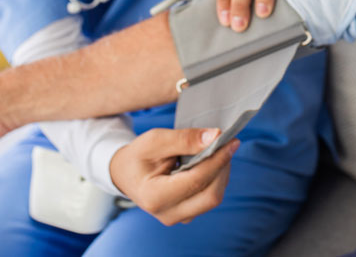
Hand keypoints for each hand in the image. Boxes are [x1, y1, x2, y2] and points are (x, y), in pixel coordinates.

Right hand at [109, 128, 238, 225]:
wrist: (125, 173)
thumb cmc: (138, 155)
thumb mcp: (155, 140)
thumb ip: (184, 139)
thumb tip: (215, 136)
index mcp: (155, 197)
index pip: (197, 180)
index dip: (217, 160)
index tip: (230, 140)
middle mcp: (168, 214)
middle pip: (211, 195)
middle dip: (223, 167)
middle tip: (227, 143)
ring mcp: (178, 217)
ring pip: (213, 197)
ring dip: (221, 172)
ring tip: (218, 150)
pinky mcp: (186, 214)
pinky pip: (209, 197)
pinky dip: (215, 178)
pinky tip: (211, 162)